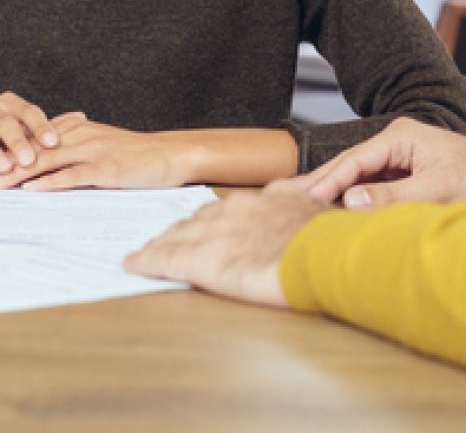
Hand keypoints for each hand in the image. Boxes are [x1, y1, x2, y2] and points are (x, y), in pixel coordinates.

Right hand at [0, 92, 70, 176]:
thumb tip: (81, 116)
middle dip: (18, 141)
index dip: (41, 126)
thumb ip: (49, 126)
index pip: (28, 111)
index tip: (53, 142)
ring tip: (5, 168)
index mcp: (9, 104)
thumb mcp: (26, 132)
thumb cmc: (2, 139)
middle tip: (29, 160)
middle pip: (5, 122)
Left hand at [0, 118, 188, 190]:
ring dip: (15, 175)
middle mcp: (79, 136)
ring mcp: (92, 151)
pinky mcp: (105, 169)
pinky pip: (72, 176)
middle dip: (1, 166)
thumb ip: (76, 143)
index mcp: (76, 129)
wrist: (170, 155)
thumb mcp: (102, 142)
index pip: (32, 142)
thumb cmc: (136, 155)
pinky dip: (49, 183)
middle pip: (31, 151)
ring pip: (45, 162)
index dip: (5, 155)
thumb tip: (51, 150)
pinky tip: (30, 191)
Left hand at [124, 189, 327, 306]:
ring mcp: (215, 234)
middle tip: (163, 240)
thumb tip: (308, 213)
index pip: (223, 208)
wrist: (327, 253)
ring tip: (147, 252)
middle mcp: (232, 211)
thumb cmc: (331, 240)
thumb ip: (302, 212)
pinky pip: (165, 259)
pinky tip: (134, 265)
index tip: (200, 227)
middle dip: (178, 230)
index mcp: (261, 200)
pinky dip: (147, 261)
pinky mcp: (202, 260)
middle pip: (195, 219)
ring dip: (160, 244)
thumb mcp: (319, 214)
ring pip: (176, 236)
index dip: (207, 221)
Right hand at [286, 117, 465, 208]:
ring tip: (295, 201)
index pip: (355, 160)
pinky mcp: (402, 173)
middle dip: (317, 180)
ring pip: (355, 174)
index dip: (329, 181)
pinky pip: (368, 184)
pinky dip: (348, 196)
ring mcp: (398, 157)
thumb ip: (393, 196)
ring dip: (329, 189)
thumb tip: (350, 201)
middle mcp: (395, 141)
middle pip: (348, 163)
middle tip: (281, 194)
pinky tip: (329, 208)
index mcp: (401, 136)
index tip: (306, 199)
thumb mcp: (437, 190)